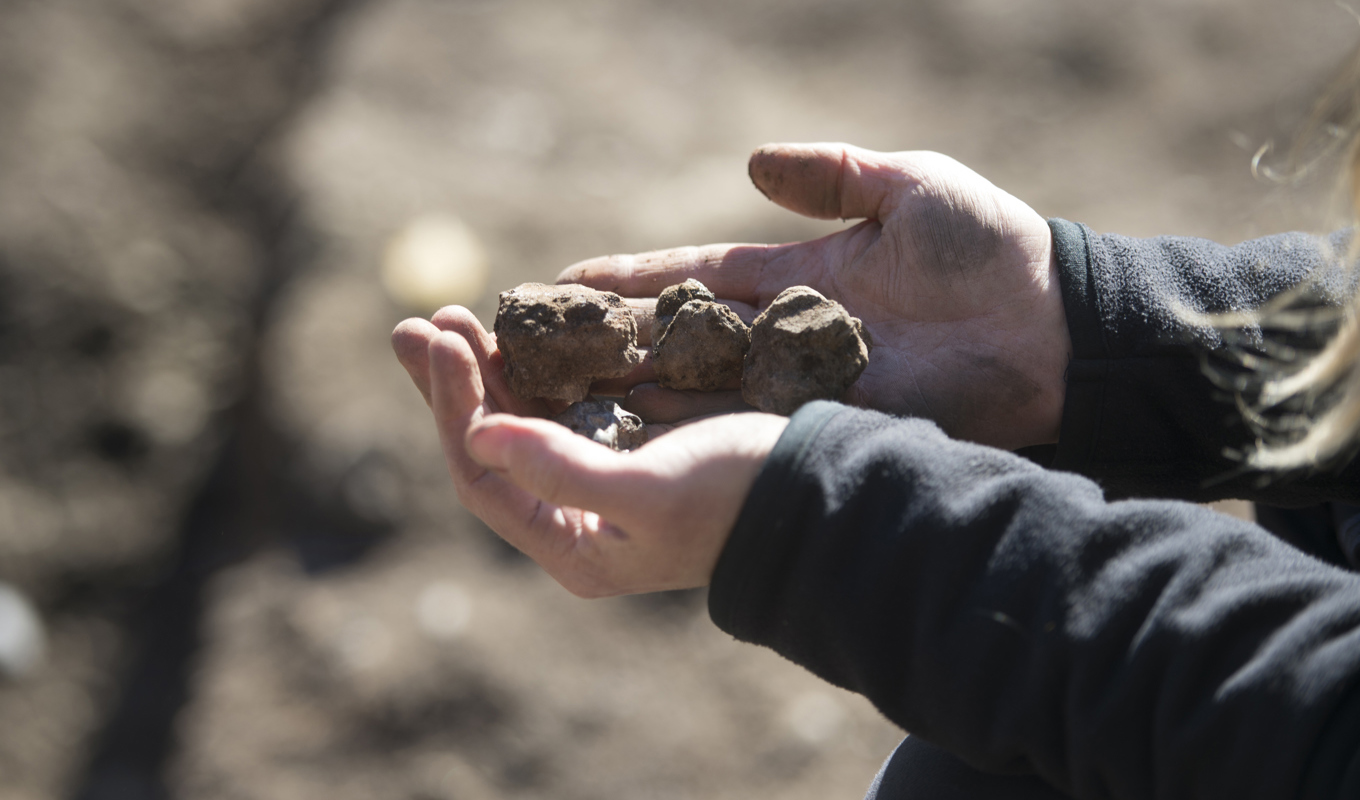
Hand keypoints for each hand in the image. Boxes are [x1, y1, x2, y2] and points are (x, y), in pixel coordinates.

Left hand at [392, 309, 786, 596]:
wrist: (820, 496)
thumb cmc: (740, 498)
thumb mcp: (651, 490)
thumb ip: (562, 471)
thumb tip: (478, 438)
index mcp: (575, 547)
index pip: (483, 476)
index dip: (454, 407)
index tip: (443, 341)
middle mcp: (577, 520)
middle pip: (489, 447)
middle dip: (455, 383)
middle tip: (421, 321)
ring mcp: (600, 482)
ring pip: (520, 422)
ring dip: (489, 370)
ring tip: (456, 316)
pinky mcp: (628, 448)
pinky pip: (561, 406)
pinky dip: (536, 368)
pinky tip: (520, 333)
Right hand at [559, 143, 1070, 449]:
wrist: (1052, 330)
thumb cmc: (989, 248)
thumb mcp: (908, 187)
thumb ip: (832, 175)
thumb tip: (751, 163)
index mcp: (802, 274)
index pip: (698, 275)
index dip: (634, 279)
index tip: (570, 282)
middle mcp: (789, 334)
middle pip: (683, 338)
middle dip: (615, 344)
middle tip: (540, 351)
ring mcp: (804, 382)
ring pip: (702, 388)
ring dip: (636, 392)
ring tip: (563, 395)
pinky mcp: (830, 420)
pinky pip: (748, 424)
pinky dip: (694, 428)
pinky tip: (636, 430)